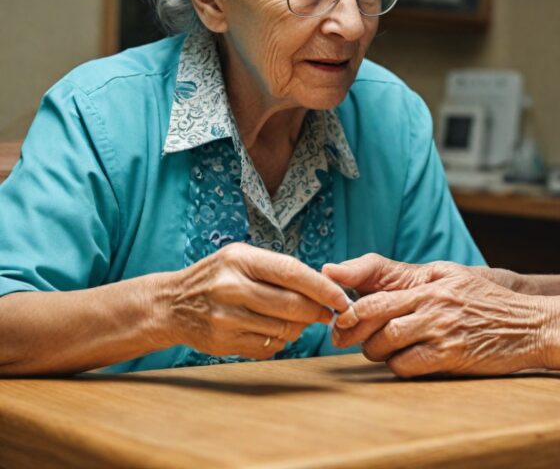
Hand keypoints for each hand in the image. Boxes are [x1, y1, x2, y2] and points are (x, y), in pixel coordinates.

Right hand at [159, 242, 349, 359]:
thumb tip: (324, 287)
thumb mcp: (241, 258)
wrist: (170, 304)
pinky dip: (279, 341)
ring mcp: (225, 317)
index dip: (322, 287)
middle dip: (316, 311)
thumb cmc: (216, 277)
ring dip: (298, 328)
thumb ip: (278, 269)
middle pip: (292, 305)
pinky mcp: (223, 342)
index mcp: (240, 259)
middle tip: (325, 313)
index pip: (292, 272)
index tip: (342, 298)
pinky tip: (272, 330)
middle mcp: (231, 287)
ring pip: (283, 329)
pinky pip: (267, 347)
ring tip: (294, 320)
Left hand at [326, 258, 548, 376]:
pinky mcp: (451, 356)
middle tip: (344, 338)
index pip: (377, 290)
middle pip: (374, 315)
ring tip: (381, 351)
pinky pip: (407, 365)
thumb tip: (369, 277)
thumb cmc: (487, 300)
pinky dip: (398, 367)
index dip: (351, 306)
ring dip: (375, 351)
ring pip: (386, 342)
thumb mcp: (452, 275)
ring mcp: (442, 329)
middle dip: (351, 329)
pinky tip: (405, 362)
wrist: (531, 325)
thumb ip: (413, 277)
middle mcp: (433, 303)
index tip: (340, 317)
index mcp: (430, 282)